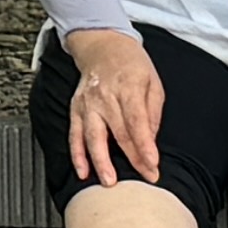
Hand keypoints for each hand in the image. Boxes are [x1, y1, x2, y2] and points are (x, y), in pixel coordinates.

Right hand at [61, 27, 172, 187]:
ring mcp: (87, 103)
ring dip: (100, 161)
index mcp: (128, 87)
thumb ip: (153, 112)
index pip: (136, 120)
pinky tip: (83, 170)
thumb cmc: (132, 65)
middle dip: (132, 158)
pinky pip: (74, 134)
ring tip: (108, 181)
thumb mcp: (152, 82)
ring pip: (92, 136)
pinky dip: (77, 154)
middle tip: (144, 177)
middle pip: (118, 132)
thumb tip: (151, 141)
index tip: (152, 163)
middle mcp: (105, 96)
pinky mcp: (76, 109)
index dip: (144, 144)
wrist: (102, 46)